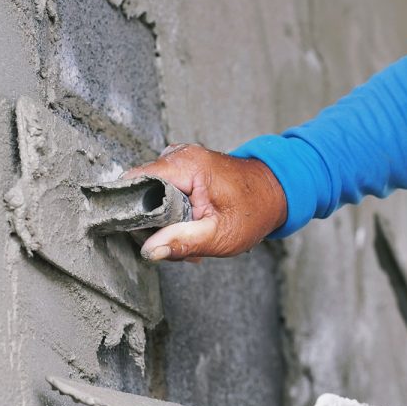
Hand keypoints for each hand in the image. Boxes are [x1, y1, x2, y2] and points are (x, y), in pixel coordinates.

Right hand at [121, 144, 286, 260]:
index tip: (137, 230)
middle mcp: (179, 154)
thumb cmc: (253, 212)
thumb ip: (182, 242)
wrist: (276, 192)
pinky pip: (162, 188)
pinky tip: (187, 222)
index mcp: (187, 165)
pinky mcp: (182, 165)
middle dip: (151, 219)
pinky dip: (169, 209)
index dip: (130, 207)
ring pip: (150, 192)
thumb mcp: (219, 235)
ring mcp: (180, 157)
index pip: (137, 180)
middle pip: (142, 189)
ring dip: (161, 217)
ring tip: (185, 232)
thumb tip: (149, 250)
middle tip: (173, 240)